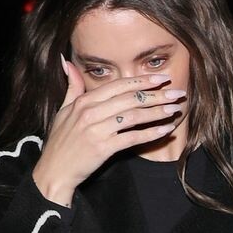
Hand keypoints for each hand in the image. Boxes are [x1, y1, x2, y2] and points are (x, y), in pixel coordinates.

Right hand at [31, 58, 186, 204]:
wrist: (54, 171)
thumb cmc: (60, 142)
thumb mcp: (63, 110)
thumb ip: (71, 86)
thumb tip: (67, 62)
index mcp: (84, 101)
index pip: (119, 86)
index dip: (142, 81)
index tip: (161, 78)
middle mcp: (90, 112)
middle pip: (130, 98)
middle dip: (157, 94)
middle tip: (177, 93)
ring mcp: (97, 129)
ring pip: (134, 116)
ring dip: (158, 112)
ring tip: (175, 110)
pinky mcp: (103, 148)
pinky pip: (133, 137)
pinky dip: (151, 133)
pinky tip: (165, 130)